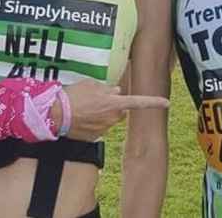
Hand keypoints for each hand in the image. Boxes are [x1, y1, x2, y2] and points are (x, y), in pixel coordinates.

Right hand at [53, 79, 168, 140]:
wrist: (55, 114)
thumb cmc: (73, 96)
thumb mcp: (91, 84)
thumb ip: (107, 88)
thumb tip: (116, 92)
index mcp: (114, 103)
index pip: (138, 101)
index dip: (153, 102)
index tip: (166, 102)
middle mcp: (112, 118)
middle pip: (119, 110)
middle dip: (113, 105)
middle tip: (96, 99)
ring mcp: (104, 130)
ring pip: (108, 119)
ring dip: (102, 114)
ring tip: (84, 107)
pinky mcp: (94, 138)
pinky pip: (98, 128)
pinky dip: (92, 123)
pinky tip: (81, 117)